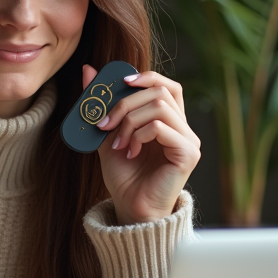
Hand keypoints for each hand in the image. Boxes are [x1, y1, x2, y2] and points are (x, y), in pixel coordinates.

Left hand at [84, 65, 200, 224]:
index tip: (119, 83)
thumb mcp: (107, 134)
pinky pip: (161, 126)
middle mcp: (183, 128)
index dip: (145, 77)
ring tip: (118, 143)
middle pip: (160, 91)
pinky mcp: (188, 153)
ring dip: (130, 121)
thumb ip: (102, 104)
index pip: (166, 85)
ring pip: (159, 106)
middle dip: (126, 103)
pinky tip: (131, 152)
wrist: (130, 208)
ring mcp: (189, 140)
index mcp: (168, 121)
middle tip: (105, 124)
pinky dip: (139, 134)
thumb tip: (88, 70)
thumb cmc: (124, 175)